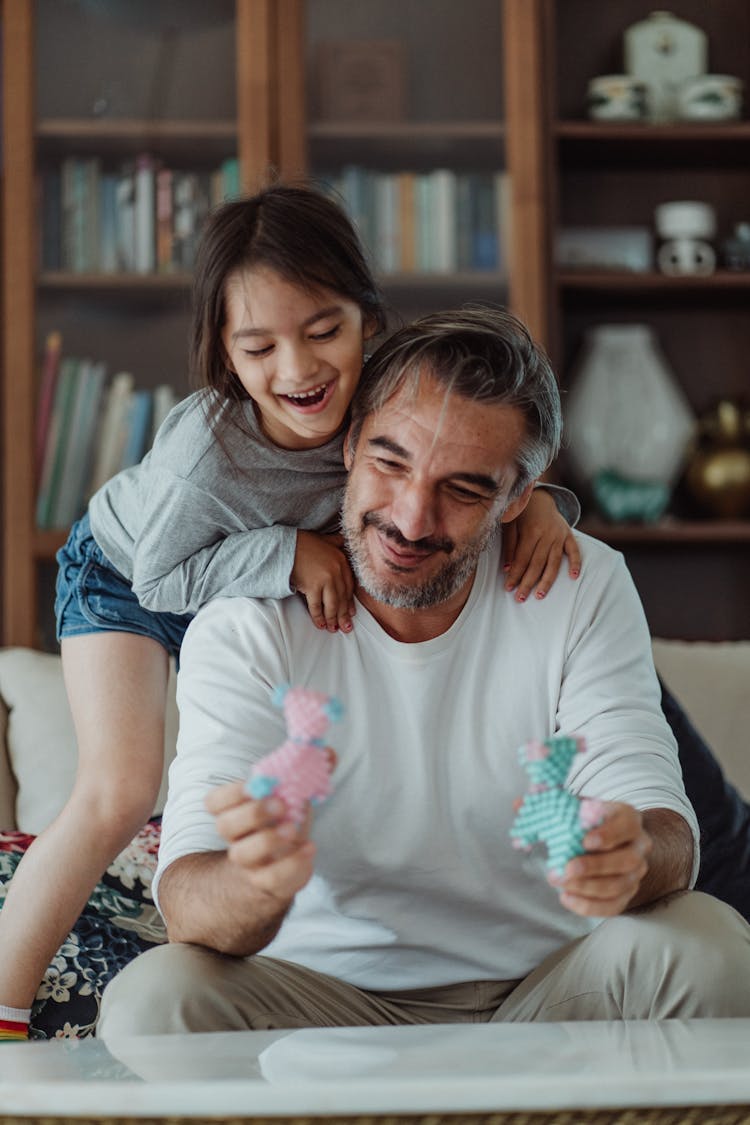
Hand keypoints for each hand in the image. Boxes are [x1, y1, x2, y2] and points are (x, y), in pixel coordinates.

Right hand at [205, 780, 315, 903]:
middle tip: (281, 804)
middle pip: (225, 826)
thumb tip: (328, 752)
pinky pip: (270, 878)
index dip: (231, 793)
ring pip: (242, 854)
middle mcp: (237, 836)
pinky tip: (309, 848)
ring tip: (292, 828)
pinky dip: (291, 864)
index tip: (256, 784)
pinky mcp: (267, 881)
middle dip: (252, 813)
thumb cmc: (284, 819)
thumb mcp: (293, 793)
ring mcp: (249, 861)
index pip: (214, 802)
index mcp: (235, 810)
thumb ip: (308, 771)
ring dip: (267, 839)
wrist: (285, 861)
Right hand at [292, 530, 355, 632]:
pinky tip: (320, 624)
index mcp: (342, 561)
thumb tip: (344, 540)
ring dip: (333, 619)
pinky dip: (318, 617)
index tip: (351, 613)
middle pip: (342, 598)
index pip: (349, 586)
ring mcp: (325, 579)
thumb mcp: (325, 539)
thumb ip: (336, 542)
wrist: (285, 545)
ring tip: (333, 629)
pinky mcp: (313, 586)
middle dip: (344, 615)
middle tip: (346, 628)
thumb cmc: (303, 542)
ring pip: (332, 604)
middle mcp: (337, 571)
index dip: (349, 602)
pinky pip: (317, 606)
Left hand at [502, 489, 580, 602]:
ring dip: (547, 580)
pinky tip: (573, 577)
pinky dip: (575, 563)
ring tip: (540, 595)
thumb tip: (507, 568)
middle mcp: (547, 534)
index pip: (522, 558)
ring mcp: (559, 535)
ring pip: (553, 562)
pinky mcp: (569, 534)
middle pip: (536, 564)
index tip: (508, 588)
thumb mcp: (510, 523)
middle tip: (520, 598)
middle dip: (528, 582)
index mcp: (530, 530)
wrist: (540, 497)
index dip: (515, 574)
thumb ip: (509, 545)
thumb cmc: (521, 512)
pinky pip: (574, 550)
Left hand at [549, 801, 650, 916]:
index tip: (584, 841)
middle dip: (595, 866)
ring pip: (619, 885)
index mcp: (628, 818)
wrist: (614, 842)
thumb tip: (519, 805)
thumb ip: (549, 804)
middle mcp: (639, 846)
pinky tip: (567, 899)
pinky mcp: (628, 893)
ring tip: (561, 884)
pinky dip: (590, 906)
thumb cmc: (590, 821)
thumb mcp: (575, 806)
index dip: (608, 834)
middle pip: (625, 860)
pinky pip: (614, 905)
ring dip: (588, 888)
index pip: (625, 824)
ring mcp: (635, 872)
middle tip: (567, 868)